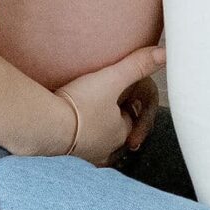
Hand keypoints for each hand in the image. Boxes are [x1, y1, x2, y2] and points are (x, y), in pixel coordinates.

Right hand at [54, 46, 166, 165]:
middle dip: (110, 118)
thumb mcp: (111, 79)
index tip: (114, 91)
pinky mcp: (63, 156)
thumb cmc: (79, 104)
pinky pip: (75, 146)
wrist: (44, 125)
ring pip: (95, 140)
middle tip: (99, 101)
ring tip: (84, 112)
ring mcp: (84, 155)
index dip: (125, 103)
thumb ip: (137, 65)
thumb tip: (165, 53)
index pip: (131, 118)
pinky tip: (65, 124)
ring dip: (93, 129)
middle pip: (114, 130)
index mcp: (121, 134)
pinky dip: (74, 136)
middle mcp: (105, 149)